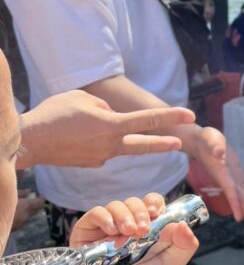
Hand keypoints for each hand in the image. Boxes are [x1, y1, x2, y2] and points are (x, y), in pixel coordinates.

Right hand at [11, 189, 43, 230]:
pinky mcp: (15, 228)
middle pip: (36, 209)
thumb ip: (20, 193)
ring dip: (28, 210)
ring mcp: (20, 224)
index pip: (40, 202)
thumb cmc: (2, 205)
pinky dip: (22, 215)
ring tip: (22, 204)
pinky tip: (15, 212)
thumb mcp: (9, 196)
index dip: (41, 198)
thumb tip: (29, 191)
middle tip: (32, 198)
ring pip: (29, 215)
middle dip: (35, 204)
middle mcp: (25, 216)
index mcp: (25, 206)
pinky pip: (23, 221)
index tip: (41, 194)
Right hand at [18, 90, 195, 168]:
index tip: (190, 115)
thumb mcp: (85, 99)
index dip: (171, 116)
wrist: (31, 141)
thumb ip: (106, 107)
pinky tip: (77, 135)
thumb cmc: (55, 114)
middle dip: (164, 143)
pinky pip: (101, 149)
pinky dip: (95, 140)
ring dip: (114, 134)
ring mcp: (102, 158)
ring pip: (118, 144)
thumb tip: (113, 118)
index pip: (149, 120)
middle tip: (181, 143)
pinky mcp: (92, 164)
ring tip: (84, 123)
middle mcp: (111, 145)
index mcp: (113, 125)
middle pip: (144, 144)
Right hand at [70, 193, 199, 264]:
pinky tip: (111, 231)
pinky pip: (95, 213)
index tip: (156, 213)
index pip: (151, 201)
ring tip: (127, 234)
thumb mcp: (170, 264)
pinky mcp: (88, 229)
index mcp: (148, 223)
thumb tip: (183, 224)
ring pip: (116, 205)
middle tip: (142, 230)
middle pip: (134, 201)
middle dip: (140, 212)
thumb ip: (184, 246)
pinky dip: (105, 218)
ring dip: (124, 216)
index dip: (154, 203)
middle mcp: (127, 219)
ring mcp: (107, 223)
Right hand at [189, 126, 243, 234]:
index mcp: (223, 175)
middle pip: (242, 200)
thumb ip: (214, 147)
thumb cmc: (204, 140)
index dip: (236, 204)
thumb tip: (219, 153)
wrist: (200, 142)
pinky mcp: (237, 173)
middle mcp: (230, 180)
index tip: (240, 219)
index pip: (230, 191)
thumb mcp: (209, 139)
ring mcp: (234, 178)